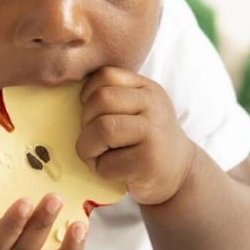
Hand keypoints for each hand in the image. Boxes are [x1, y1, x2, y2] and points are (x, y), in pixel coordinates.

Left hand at [76, 66, 196, 205]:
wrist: (180, 174)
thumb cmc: (146, 142)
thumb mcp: (139, 111)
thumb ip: (115, 98)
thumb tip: (69, 95)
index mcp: (147, 89)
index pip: (106, 75)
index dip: (88, 95)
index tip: (92, 114)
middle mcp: (154, 106)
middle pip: (102, 100)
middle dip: (85, 123)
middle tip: (93, 140)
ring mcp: (154, 134)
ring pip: (103, 128)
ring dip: (89, 147)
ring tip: (97, 157)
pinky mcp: (148, 163)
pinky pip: (108, 163)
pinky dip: (101, 170)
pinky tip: (113, 172)